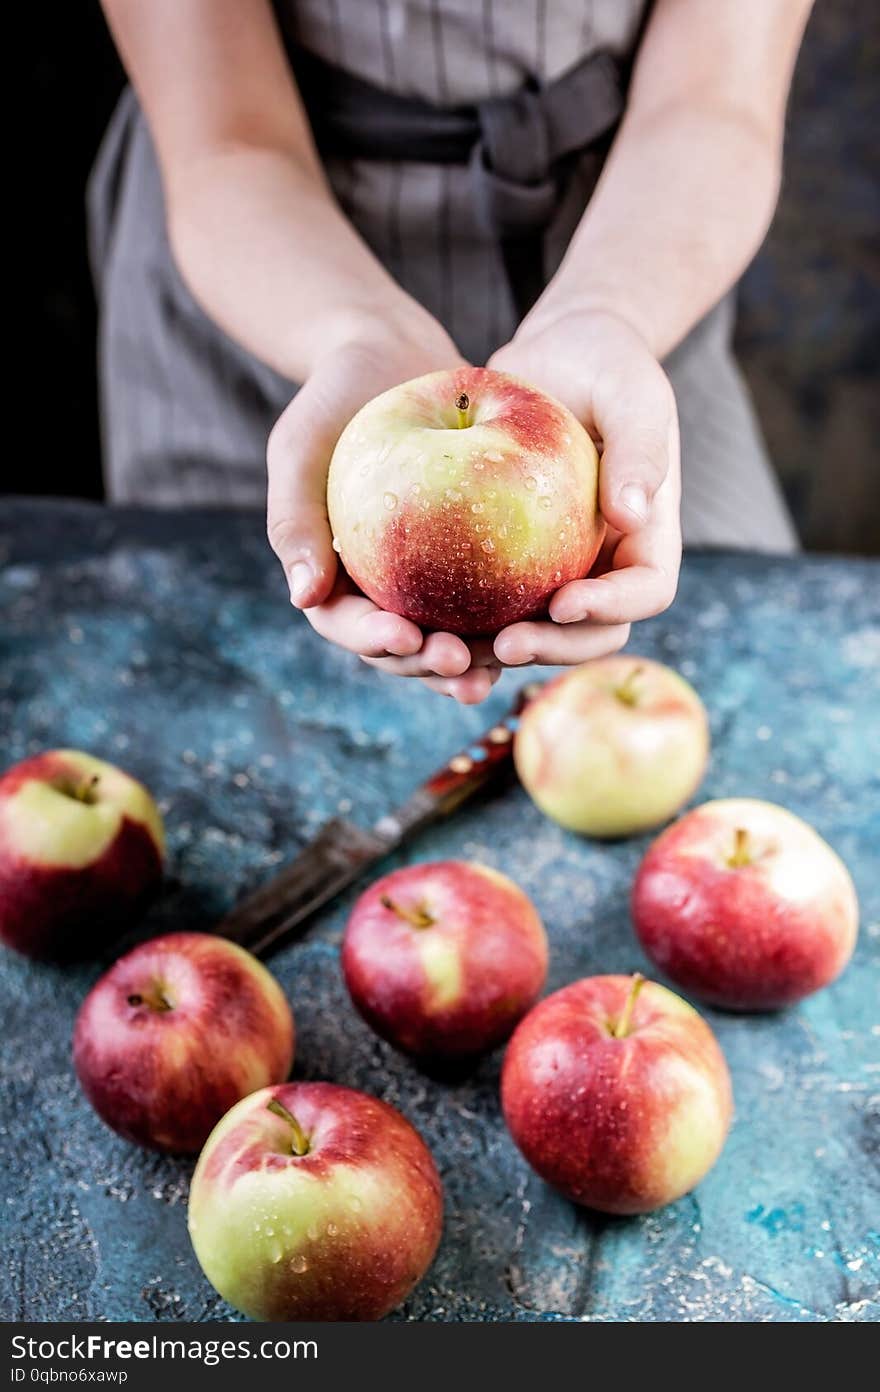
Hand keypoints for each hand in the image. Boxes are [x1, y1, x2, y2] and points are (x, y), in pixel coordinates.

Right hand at [267, 314, 502, 702]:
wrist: (388, 354)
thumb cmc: (333, 396)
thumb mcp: (301, 448)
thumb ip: (293, 519)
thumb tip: (302, 597)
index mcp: (329, 576)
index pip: (345, 624)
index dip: (372, 641)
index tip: (404, 636)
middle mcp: (378, 587)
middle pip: (400, 649)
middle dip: (427, 666)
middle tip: (461, 664)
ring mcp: (426, 577)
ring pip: (449, 635)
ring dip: (472, 660)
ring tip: (499, 667)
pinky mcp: (472, 557)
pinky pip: (493, 597)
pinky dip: (511, 616)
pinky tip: (541, 626)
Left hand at [487, 308, 681, 666]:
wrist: (556, 354)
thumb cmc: (604, 362)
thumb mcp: (632, 391)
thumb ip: (640, 447)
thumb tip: (632, 515)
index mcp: (647, 535)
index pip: (646, 591)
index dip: (611, 608)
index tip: (564, 603)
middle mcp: (605, 565)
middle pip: (591, 633)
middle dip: (552, 647)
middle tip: (504, 645)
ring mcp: (556, 568)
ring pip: (535, 632)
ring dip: (499, 651)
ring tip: (456, 650)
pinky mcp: (508, 562)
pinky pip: (485, 603)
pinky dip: (459, 622)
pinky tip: (418, 626)